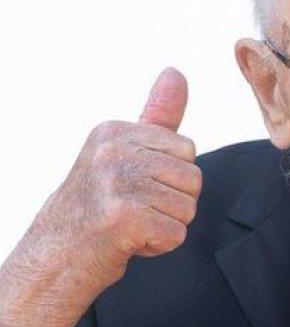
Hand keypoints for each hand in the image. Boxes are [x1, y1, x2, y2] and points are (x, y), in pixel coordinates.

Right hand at [46, 67, 200, 272]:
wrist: (58, 254)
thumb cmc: (97, 204)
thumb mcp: (124, 151)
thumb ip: (157, 116)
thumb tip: (176, 72)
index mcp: (116, 131)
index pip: (187, 150)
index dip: (171, 178)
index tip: (136, 187)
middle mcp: (114, 152)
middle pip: (194, 179)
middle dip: (173, 203)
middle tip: (136, 209)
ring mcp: (118, 184)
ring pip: (188, 208)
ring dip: (166, 226)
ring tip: (133, 224)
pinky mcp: (126, 218)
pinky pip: (177, 234)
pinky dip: (159, 246)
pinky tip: (131, 242)